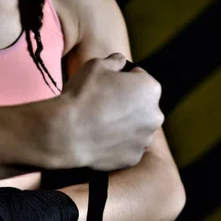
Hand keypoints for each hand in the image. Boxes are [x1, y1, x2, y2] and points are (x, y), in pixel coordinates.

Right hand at [38, 53, 163, 170]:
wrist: (65, 133)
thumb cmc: (82, 96)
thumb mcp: (96, 65)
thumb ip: (114, 61)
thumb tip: (120, 62)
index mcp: (150, 89)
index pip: (140, 79)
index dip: (122, 80)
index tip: (107, 86)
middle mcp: (154, 115)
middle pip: (141, 106)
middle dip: (126, 104)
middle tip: (102, 106)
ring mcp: (144, 140)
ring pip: (135, 129)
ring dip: (122, 125)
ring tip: (99, 124)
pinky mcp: (133, 159)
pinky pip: (126, 148)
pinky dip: (116, 145)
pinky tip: (99, 140)